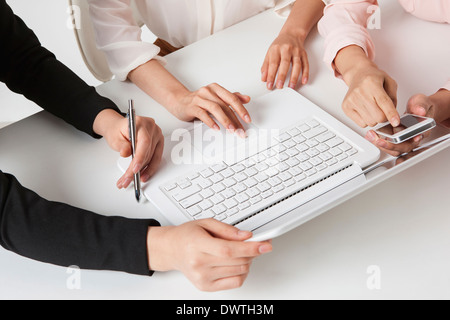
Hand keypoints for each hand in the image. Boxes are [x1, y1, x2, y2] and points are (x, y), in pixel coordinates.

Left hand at [93, 109, 163, 188]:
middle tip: (127, 179)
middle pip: (147, 152)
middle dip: (137, 169)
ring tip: (130, 179)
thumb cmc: (117, 131)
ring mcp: (157, 136)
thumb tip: (126, 153)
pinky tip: (143, 175)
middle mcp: (151, 128)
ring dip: (142, 171)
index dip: (140, 157)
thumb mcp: (114, 137)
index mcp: (140, 123)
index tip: (134, 170)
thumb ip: (121, 145)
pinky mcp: (158, 143)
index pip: (144, 142)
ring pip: (152, 157)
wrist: (119, 128)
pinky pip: (156, 158)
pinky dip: (149, 168)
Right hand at [147, 219, 272, 291]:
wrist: (172, 249)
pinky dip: (242, 272)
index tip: (265, 244)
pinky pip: (235, 282)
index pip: (229, 250)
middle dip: (252, 252)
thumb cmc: (187, 236)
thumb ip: (227, 229)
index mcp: (197, 245)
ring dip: (248, 261)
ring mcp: (202, 277)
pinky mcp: (206, 286)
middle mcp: (198, 263)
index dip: (250, 248)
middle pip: (237, 261)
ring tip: (240, 251)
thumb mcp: (205, 223)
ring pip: (239, 271)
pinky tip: (236, 263)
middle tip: (255, 243)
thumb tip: (246, 236)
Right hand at [171, 83, 250, 137]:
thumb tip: (247, 99)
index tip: (247, 119)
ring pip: (215, 109)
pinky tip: (216, 128)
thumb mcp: (216, 97)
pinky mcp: (191, 107)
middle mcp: (208, 91)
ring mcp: (199, 99)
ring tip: (231, 129)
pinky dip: (210, 122)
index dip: (241, 109)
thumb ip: (231, 97)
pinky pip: (202, 114)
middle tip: (240, 129)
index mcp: (216, 89)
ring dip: (225, 120)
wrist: (179, 101)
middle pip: (225, 105)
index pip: (232, 98)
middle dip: (235, 119)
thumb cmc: (199, 100)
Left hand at [261, 33, 308, 89]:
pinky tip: (304, 81)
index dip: (271, 75)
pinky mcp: (304, 54)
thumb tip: (264, 78)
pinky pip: (306, 64)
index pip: (273, 64)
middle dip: (282, 76)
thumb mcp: (269, 53)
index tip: (269, 85)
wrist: (292, 34)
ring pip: (297, 65)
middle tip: (279, 86)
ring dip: (294, 77)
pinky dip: (305, 73)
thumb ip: (266, 66)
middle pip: (285, 64)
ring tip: (291, 86)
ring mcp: (297, 52)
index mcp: (276, 49)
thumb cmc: (279, 45)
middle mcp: (287, 49)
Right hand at [342, 63, 399, 127]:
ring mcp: (351, 100)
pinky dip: (366, 120)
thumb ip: (393, 97)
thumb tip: (392, 114)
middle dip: (384, 117)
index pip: (383, 102)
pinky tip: (365, 111)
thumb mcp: (389, 82)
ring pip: (370, 122)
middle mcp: (360, 92)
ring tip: (373, 108)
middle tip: (383, 110)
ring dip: (375, 119)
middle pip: (378, 116)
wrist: (358, 75)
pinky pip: (361, 124)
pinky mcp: (346, 107)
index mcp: (372, 83)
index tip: (396, 122)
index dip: (391, 114)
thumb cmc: (373, 78)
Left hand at [365, 94, 435, 155]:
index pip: (417, 139)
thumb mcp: (421, 102)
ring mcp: (403, 141)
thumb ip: (421, 105)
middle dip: (390, 145)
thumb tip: (421, 111)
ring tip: (371, 136)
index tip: (399, 139)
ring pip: (394, 150)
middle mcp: (413, 138)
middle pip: (403, 148)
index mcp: (422, 130)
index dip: (410, 141)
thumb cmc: (420, 106)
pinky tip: (371, 135)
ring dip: (382, 145)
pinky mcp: (395, 140)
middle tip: (379, 140)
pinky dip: (378, 141)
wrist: (417, 109)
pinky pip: (387, 145)